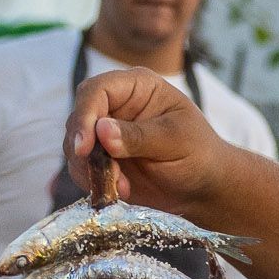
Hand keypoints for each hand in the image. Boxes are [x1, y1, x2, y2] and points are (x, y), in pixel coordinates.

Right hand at [63, 67, 231, 215]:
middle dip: (82, 146)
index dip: (85, 115)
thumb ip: (140, 136)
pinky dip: (94, 182)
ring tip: (123, 186)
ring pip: (75, 146)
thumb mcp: (176, 141)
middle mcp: (116, 105)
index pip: (97, 90)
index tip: (84, 146)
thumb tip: (102, 130)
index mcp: (137, 87)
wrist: (203, 187)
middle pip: (79, 117)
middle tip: (100, 172)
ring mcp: (105, 133)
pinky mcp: (102, 160)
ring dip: (90, 169)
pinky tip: (121, 191)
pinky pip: (82, 169)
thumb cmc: (199, 154)